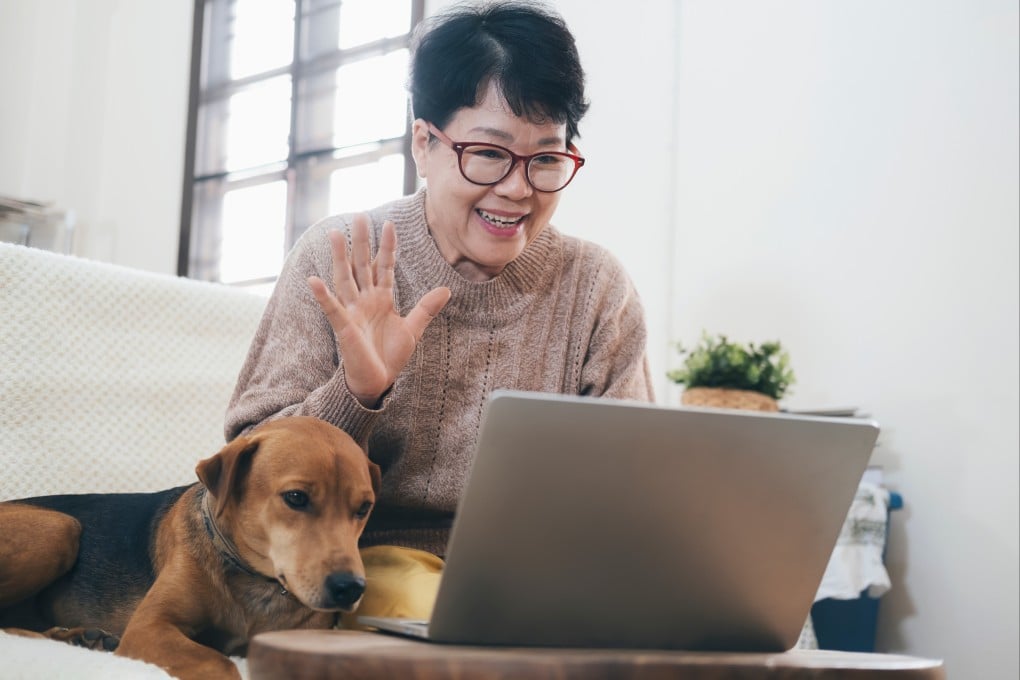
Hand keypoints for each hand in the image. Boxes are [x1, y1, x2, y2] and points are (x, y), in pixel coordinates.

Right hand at [308, 215, 450, 406]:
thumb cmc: (389, 356)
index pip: (383, 266)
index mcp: (381, 299)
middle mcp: (365, 301)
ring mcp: (353, 312)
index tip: (388, 224)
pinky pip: (332, 309)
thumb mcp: (413, 329)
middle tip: (359, 215)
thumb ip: (426, 308)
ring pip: (344, 279)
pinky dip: (323, 295)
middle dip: (361, 242)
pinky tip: (314, 280)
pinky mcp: (344, 328)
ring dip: (339, 257)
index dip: (387, 247)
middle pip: (361, 265)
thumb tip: (446, 290)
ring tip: (335, 234)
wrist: (378, 382)